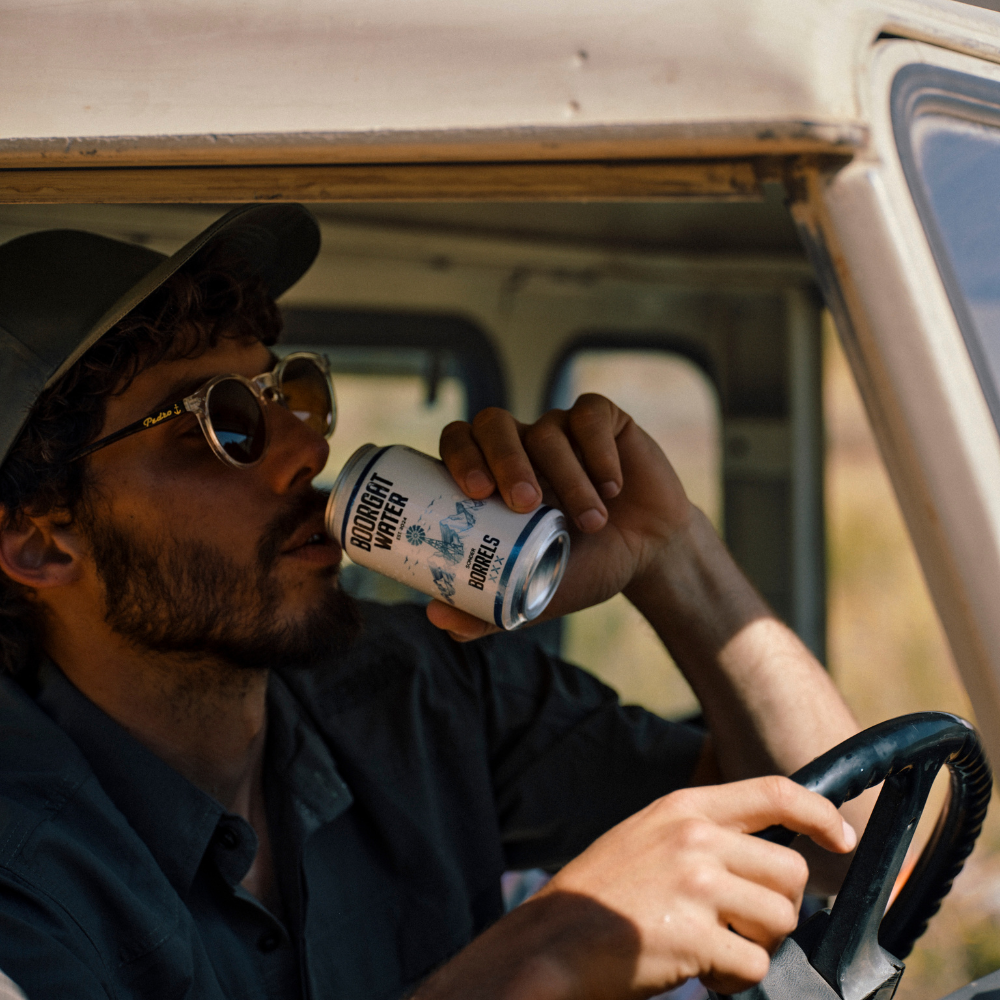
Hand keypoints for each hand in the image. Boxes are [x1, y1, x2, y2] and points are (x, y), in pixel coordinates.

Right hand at [414, 776, 856, 999]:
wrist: (552, 939)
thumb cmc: (602, 894)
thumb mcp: (648, 836)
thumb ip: (701, 834)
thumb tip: (765, 855)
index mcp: (684, 808)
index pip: (774, 792)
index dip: (818, 814)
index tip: (840, 838)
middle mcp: (696, 838)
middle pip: (790, 873)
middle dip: (777, 909)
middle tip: (740, 927)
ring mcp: (696, 884)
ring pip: (780, 921)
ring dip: (756, 947)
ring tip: (712, 950)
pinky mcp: (695, 935)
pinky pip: (753, 965)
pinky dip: (734, 981)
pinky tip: (698, 973)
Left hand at [432, 395, 690, 638]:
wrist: (648, 557)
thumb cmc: (582, 566)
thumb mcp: (535, 594)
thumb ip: (489, 610)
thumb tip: (436, 617)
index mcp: (492, 475)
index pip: (458, 441)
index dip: (460, 455)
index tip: (476, 492)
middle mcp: (521, 444)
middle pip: (493, 424)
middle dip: (506, 460)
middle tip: (526, 503)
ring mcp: (562, 428)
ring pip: (548, 430)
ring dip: (568, 478)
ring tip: (591, 523)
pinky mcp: (604, 420)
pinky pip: (591, 416)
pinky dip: (599, 452)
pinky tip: (612, 488)